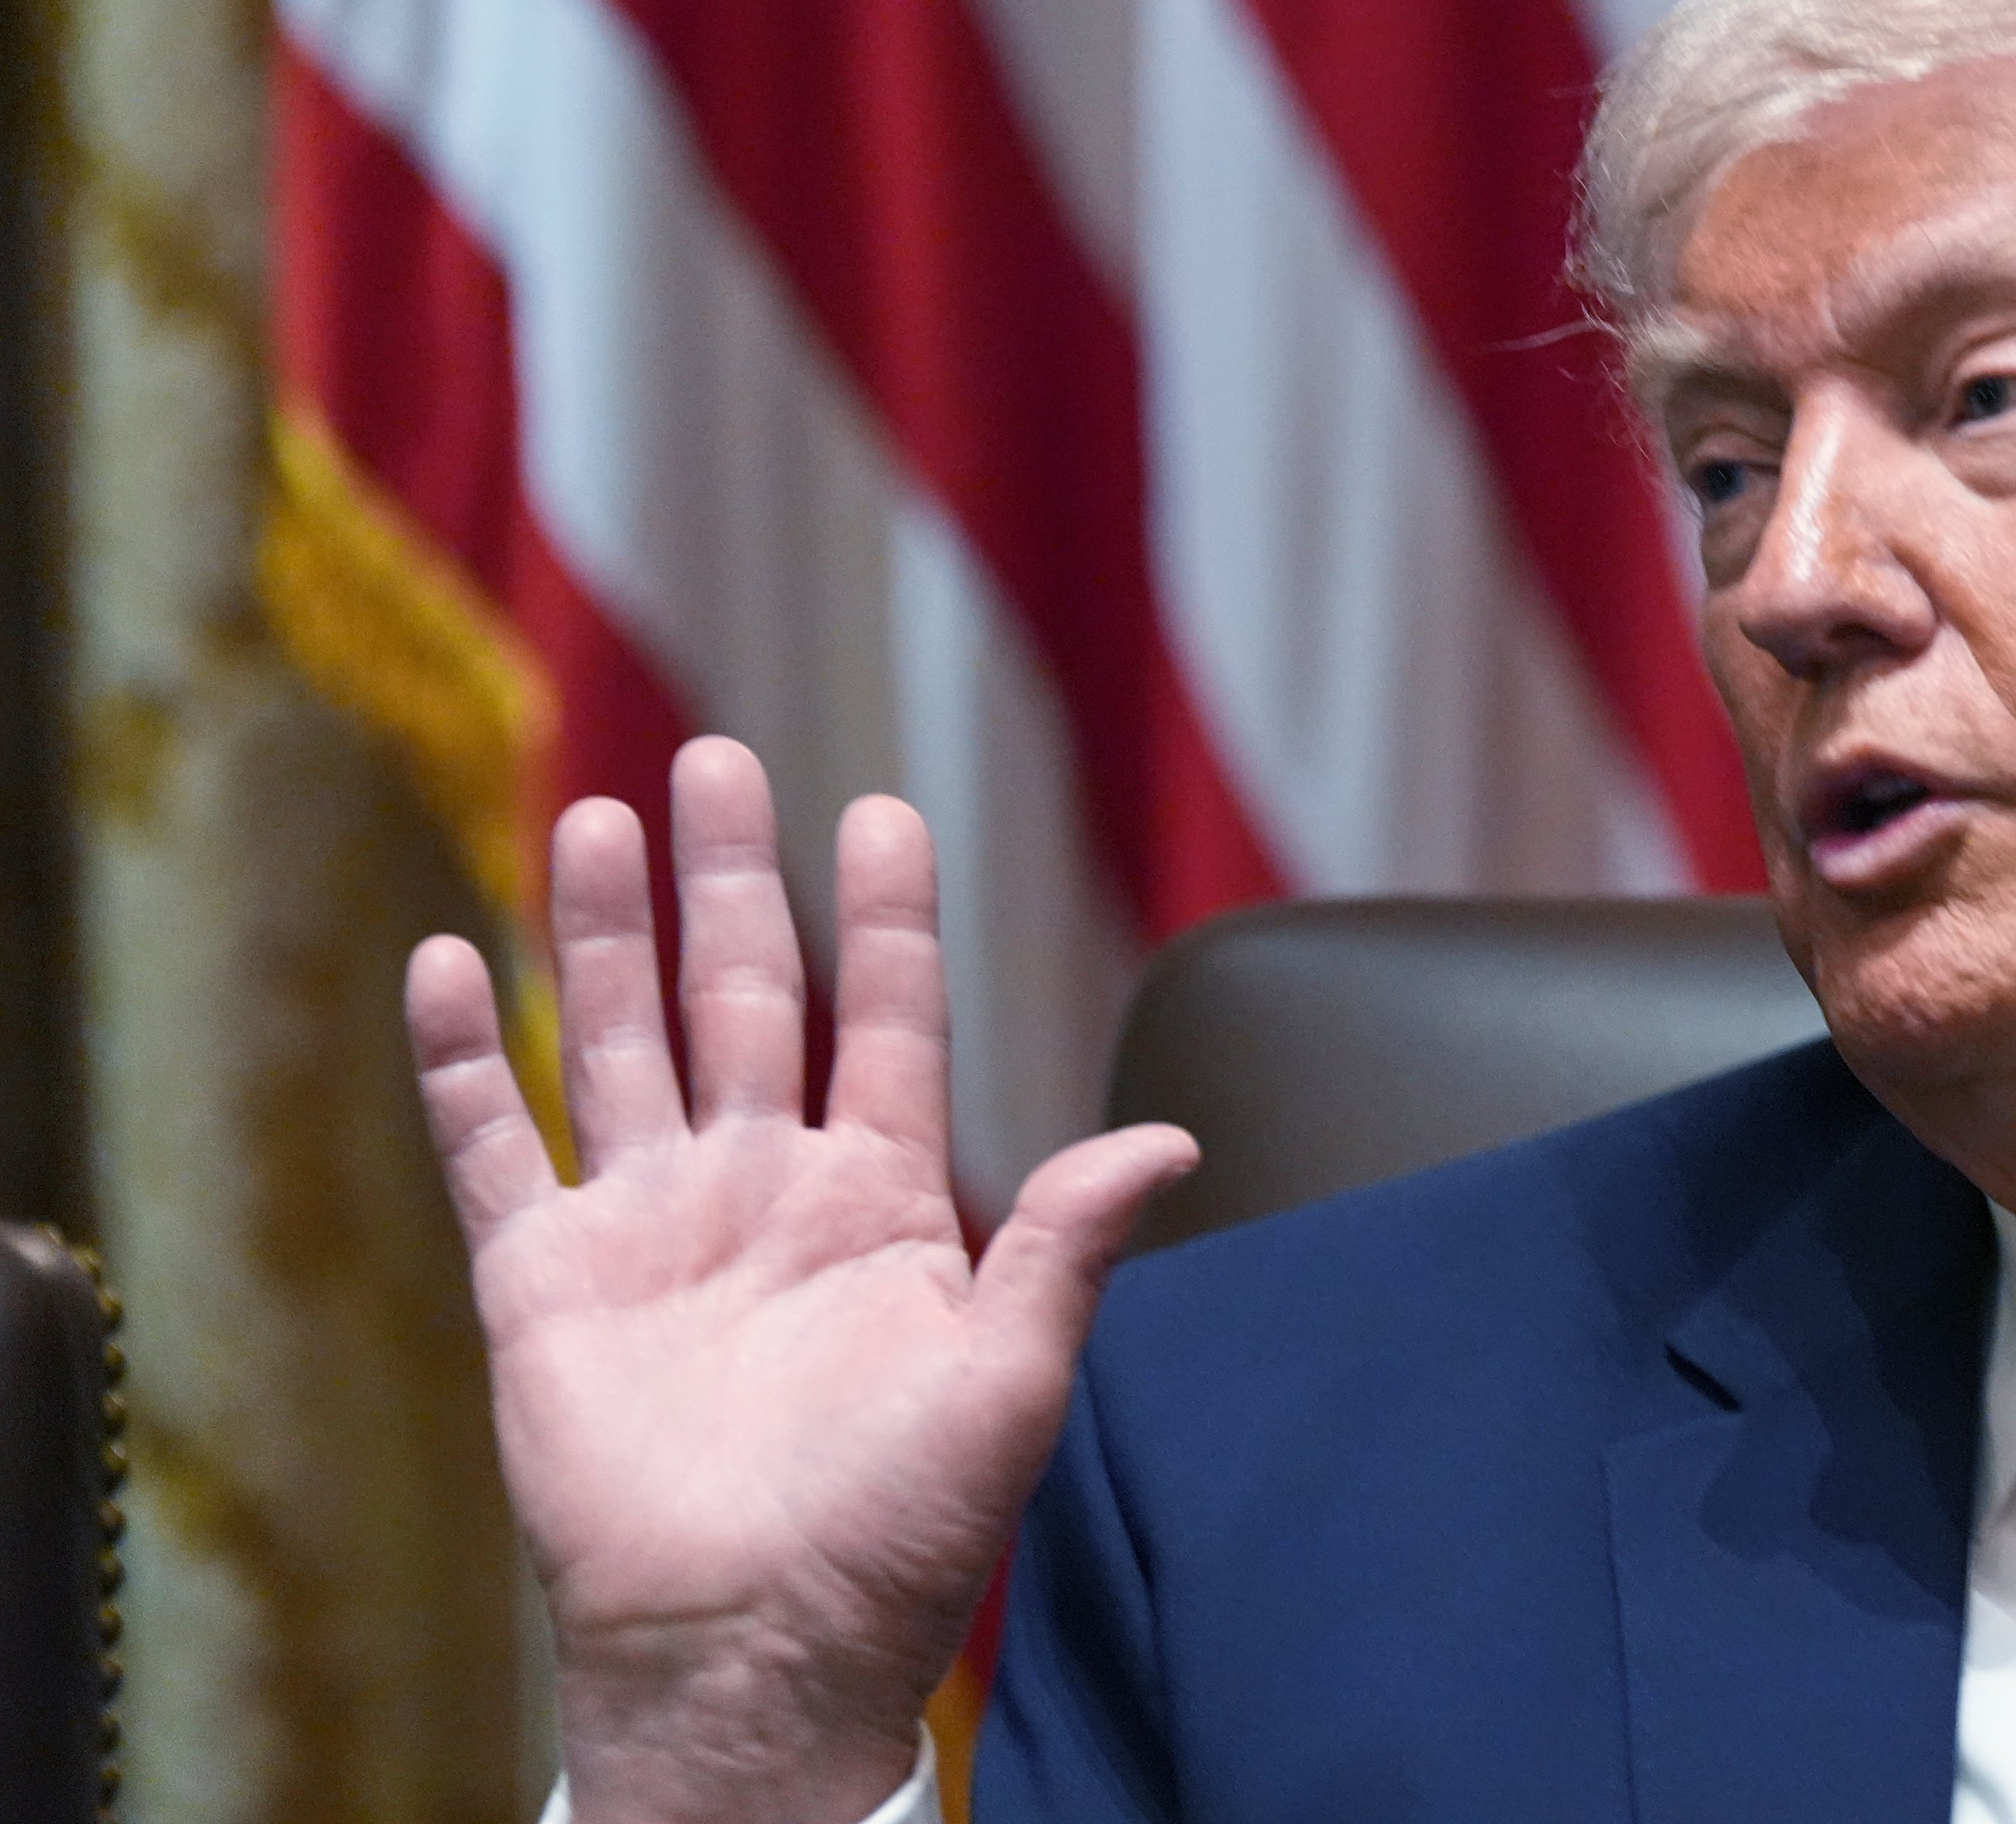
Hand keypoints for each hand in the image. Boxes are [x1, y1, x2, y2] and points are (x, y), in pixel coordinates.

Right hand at [407, 738, 1197, 1823]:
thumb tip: (1169, 1142)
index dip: (884, 916)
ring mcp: (650, 1228)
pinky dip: (465, 1058)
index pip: (884, 1018)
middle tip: (715, 758)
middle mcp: (762, 1191)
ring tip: (599, 816)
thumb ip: (1068, 1245)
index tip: (882, 809)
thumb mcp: (1011, 1381)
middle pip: (747, 995)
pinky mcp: (544, 1286)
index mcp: (881, 1202)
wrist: (757, 1654)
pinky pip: (495, 1147)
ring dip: (606, 933)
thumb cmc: (896, 1539)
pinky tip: (450, 961)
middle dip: (732, 880)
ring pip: (622, 1040)